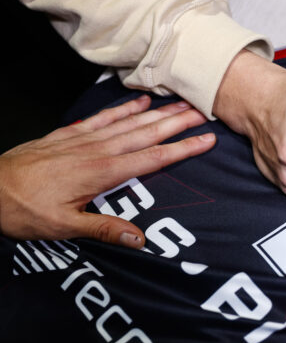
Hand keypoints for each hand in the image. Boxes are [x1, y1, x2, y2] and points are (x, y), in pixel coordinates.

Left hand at [0, 95, 215, 247]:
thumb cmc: (22, 209)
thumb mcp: (63, 227)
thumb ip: (104, 230)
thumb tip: (141, 239)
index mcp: (101, 173)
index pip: (152, 159)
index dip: (182, 149)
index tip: (207, 140)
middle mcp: (97, 151)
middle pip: (147, 133)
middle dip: (178, 123)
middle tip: (204, 112)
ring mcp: (82, 140)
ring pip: (129, 123)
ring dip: (158, 113)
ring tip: (182, 103)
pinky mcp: (68, 136)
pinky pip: (102, 118)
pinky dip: (123, 109)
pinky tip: (140, 102)